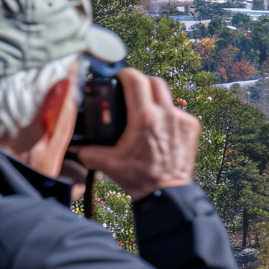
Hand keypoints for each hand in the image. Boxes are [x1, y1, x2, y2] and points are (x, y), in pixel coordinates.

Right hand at [73, 69, 199, 200]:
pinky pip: (178, 112)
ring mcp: (182, 120)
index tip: (119, 77)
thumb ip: (88, 152)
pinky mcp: (192, 128)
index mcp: (145, 118)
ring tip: (143, 110)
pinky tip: (159, 127)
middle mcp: (166, 114)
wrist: (168, 194)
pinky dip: (167, 114)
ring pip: (168, 96)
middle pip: (155, 81)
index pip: (136, 80)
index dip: (125, 74)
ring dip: (155, 98)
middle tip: (130, 90)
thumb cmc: (140, 179)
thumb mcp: (108, 163)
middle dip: (141, 81)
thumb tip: (76, 146)